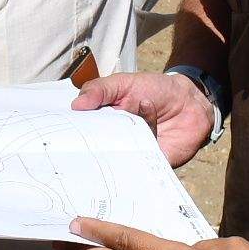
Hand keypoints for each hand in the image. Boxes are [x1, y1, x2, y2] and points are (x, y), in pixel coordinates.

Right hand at [72, 70, 216, 167]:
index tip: (57, 135)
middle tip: (78, 145)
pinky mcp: (148, 164)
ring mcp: (130, 153)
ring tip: (117, 132)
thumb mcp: (124, 83)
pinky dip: (138, 153)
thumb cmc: (155, 90)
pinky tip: (141, 132)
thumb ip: (101, 90)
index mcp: (103, 121)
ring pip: (114, 160)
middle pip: (93, 150)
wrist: (190, 102)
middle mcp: (113, 140)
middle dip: (86, 148)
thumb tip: (76, 105)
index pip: (80, 131)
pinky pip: (137, 166)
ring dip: (114, 148)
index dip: (69, 133)